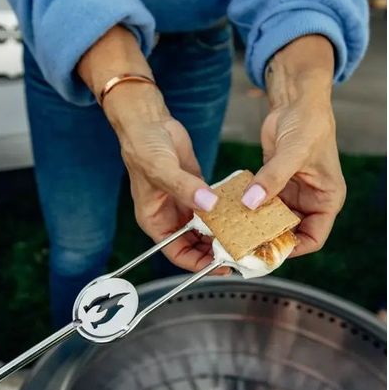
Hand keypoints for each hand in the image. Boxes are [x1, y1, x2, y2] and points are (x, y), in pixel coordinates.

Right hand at [105, 83, 230, 272]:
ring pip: (205, 227)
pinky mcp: (197, 189)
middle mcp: (170, 215)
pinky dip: (226, 211)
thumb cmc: (144, 148)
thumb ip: (185, 188)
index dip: (197, 263)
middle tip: (238, 252)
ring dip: (222, 232)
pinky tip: (242, 213)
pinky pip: (213, 207)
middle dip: (213, 250)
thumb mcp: (161, 170)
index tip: (219, 266)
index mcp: (155, 220)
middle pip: (193, 244)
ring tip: (244, 237)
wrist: (149, 123)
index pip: (176, 252)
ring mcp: (185, 203)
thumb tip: (210, 206)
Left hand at [241, 35, 345, 255]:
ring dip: (255, 225)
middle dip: (269, 240)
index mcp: (326, 200)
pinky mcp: (274, 184)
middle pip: (289, 233)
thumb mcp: (293, 152)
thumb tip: (251, 202)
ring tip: (233, 232)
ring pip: (272, 220)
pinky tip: (231, 212)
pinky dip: (248, 208)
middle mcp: (309, 201)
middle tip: (244, 245)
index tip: (267, 250)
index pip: (313, 238)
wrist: (295, 102)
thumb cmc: (308, 124)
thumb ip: (273, 178)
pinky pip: (260, 203)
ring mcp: (291, 194)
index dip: (292, 249)